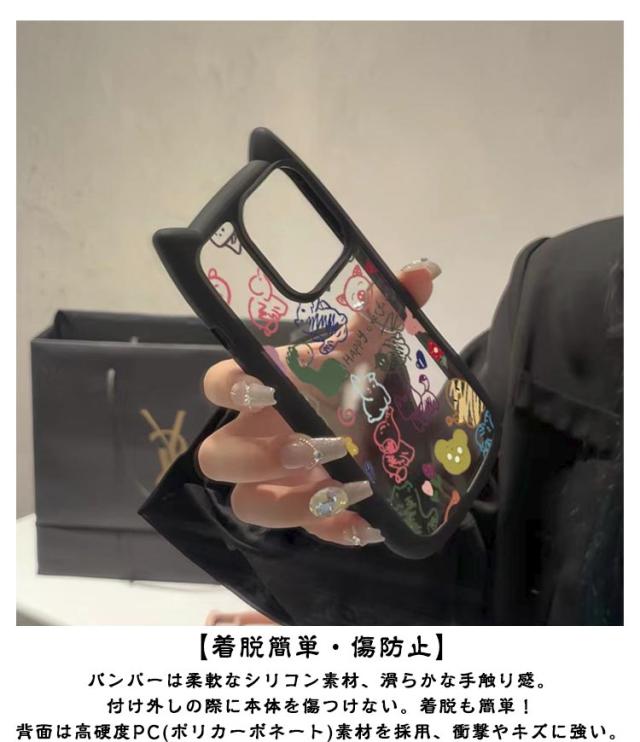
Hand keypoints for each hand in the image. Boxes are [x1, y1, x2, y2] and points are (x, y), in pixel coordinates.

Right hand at [197, 260, 439, 546]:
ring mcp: (275, 482)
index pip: (215, 385)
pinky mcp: (303, 513)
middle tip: (309, 447)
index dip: (228, 388)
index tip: (265, 387)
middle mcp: (255, 438)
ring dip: (290, 503)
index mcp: (262, 391)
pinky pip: (302, 535)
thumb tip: (423, 272)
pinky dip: (333, 532)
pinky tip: (367, 524)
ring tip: (342, 490)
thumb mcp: (365, 352)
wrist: (368, 428)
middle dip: (257, 457)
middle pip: (216, 458)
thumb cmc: (347, 384)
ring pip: (247, 504)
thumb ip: (383, 313)